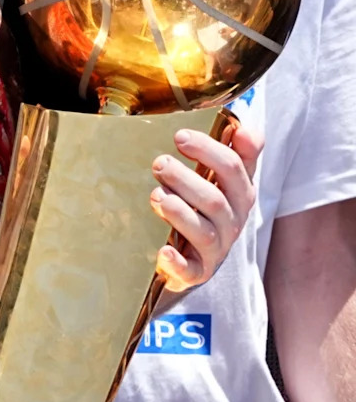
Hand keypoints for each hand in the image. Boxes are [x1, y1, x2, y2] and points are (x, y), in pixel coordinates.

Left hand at [150, 120, 261, 291]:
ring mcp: (216, 249)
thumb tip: (244, 129)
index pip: (234, 168)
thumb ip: (235, 152)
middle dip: (187, 180)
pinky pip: (189, 270)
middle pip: (216, 200)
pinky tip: (163, 252)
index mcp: (240, 193)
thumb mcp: (223, 179)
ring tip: (156, 196)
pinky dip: (176, 262)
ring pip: (204, 231)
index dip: (209, 150)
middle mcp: (232, 221)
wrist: (196, 257)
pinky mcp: (197, 272)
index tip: (180, 137)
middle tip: (159, 164)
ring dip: (179, 212)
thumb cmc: (205, 208)